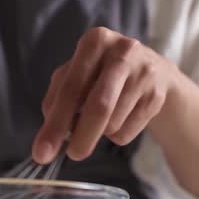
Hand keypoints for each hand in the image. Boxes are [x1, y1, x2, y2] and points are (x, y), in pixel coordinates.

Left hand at [33, 27, 178, 162]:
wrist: (153, 70)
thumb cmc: (102, 72)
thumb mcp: (77, 74)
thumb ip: (57, 98)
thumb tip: (49, 134)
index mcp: (95, 41)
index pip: (71, 88)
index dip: (55, 123)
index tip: (42, 152)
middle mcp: (122, 51)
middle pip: (100, 106)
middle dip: (82, 137)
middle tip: (72, 156)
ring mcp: (144, 73)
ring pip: (114, 123)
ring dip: (99, 133)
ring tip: (101, 119)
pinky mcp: (157, 95)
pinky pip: (128, 131)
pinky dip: (116, 135)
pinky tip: (120, 119)